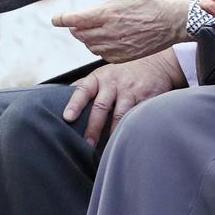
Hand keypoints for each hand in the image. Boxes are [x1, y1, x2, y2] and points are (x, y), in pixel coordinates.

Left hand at [51, 0, 191, 62]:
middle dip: (74, 28)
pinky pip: (104, 56)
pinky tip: (103, 41)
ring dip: (85, 39)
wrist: (177, 20)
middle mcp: (111, 32)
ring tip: (88, 31)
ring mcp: (119, 47)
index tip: (55, 19)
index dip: (62, 20)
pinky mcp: (127, 56)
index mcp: (109, 13)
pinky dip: (98, 49)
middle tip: (74, 22)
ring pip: (90, 46)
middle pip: (80, 35)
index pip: (76, 19)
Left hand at [62, 49, 185, 146]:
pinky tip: (126, 139)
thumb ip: (85, 86)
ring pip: (119, 114)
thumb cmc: (122, 73)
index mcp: (99, 78)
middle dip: (93, 127)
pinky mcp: (146, 99)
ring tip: (106, 149)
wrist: (155, 64)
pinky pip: (136, 116)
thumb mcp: (102, 74)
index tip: (68, 117)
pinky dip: (130, 128)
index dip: (75, 103)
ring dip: (112, 132)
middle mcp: (113, 83)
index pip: (83, 89)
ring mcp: (130, 91)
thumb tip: (58, 96)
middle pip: (101, 106)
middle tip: (87, 144)